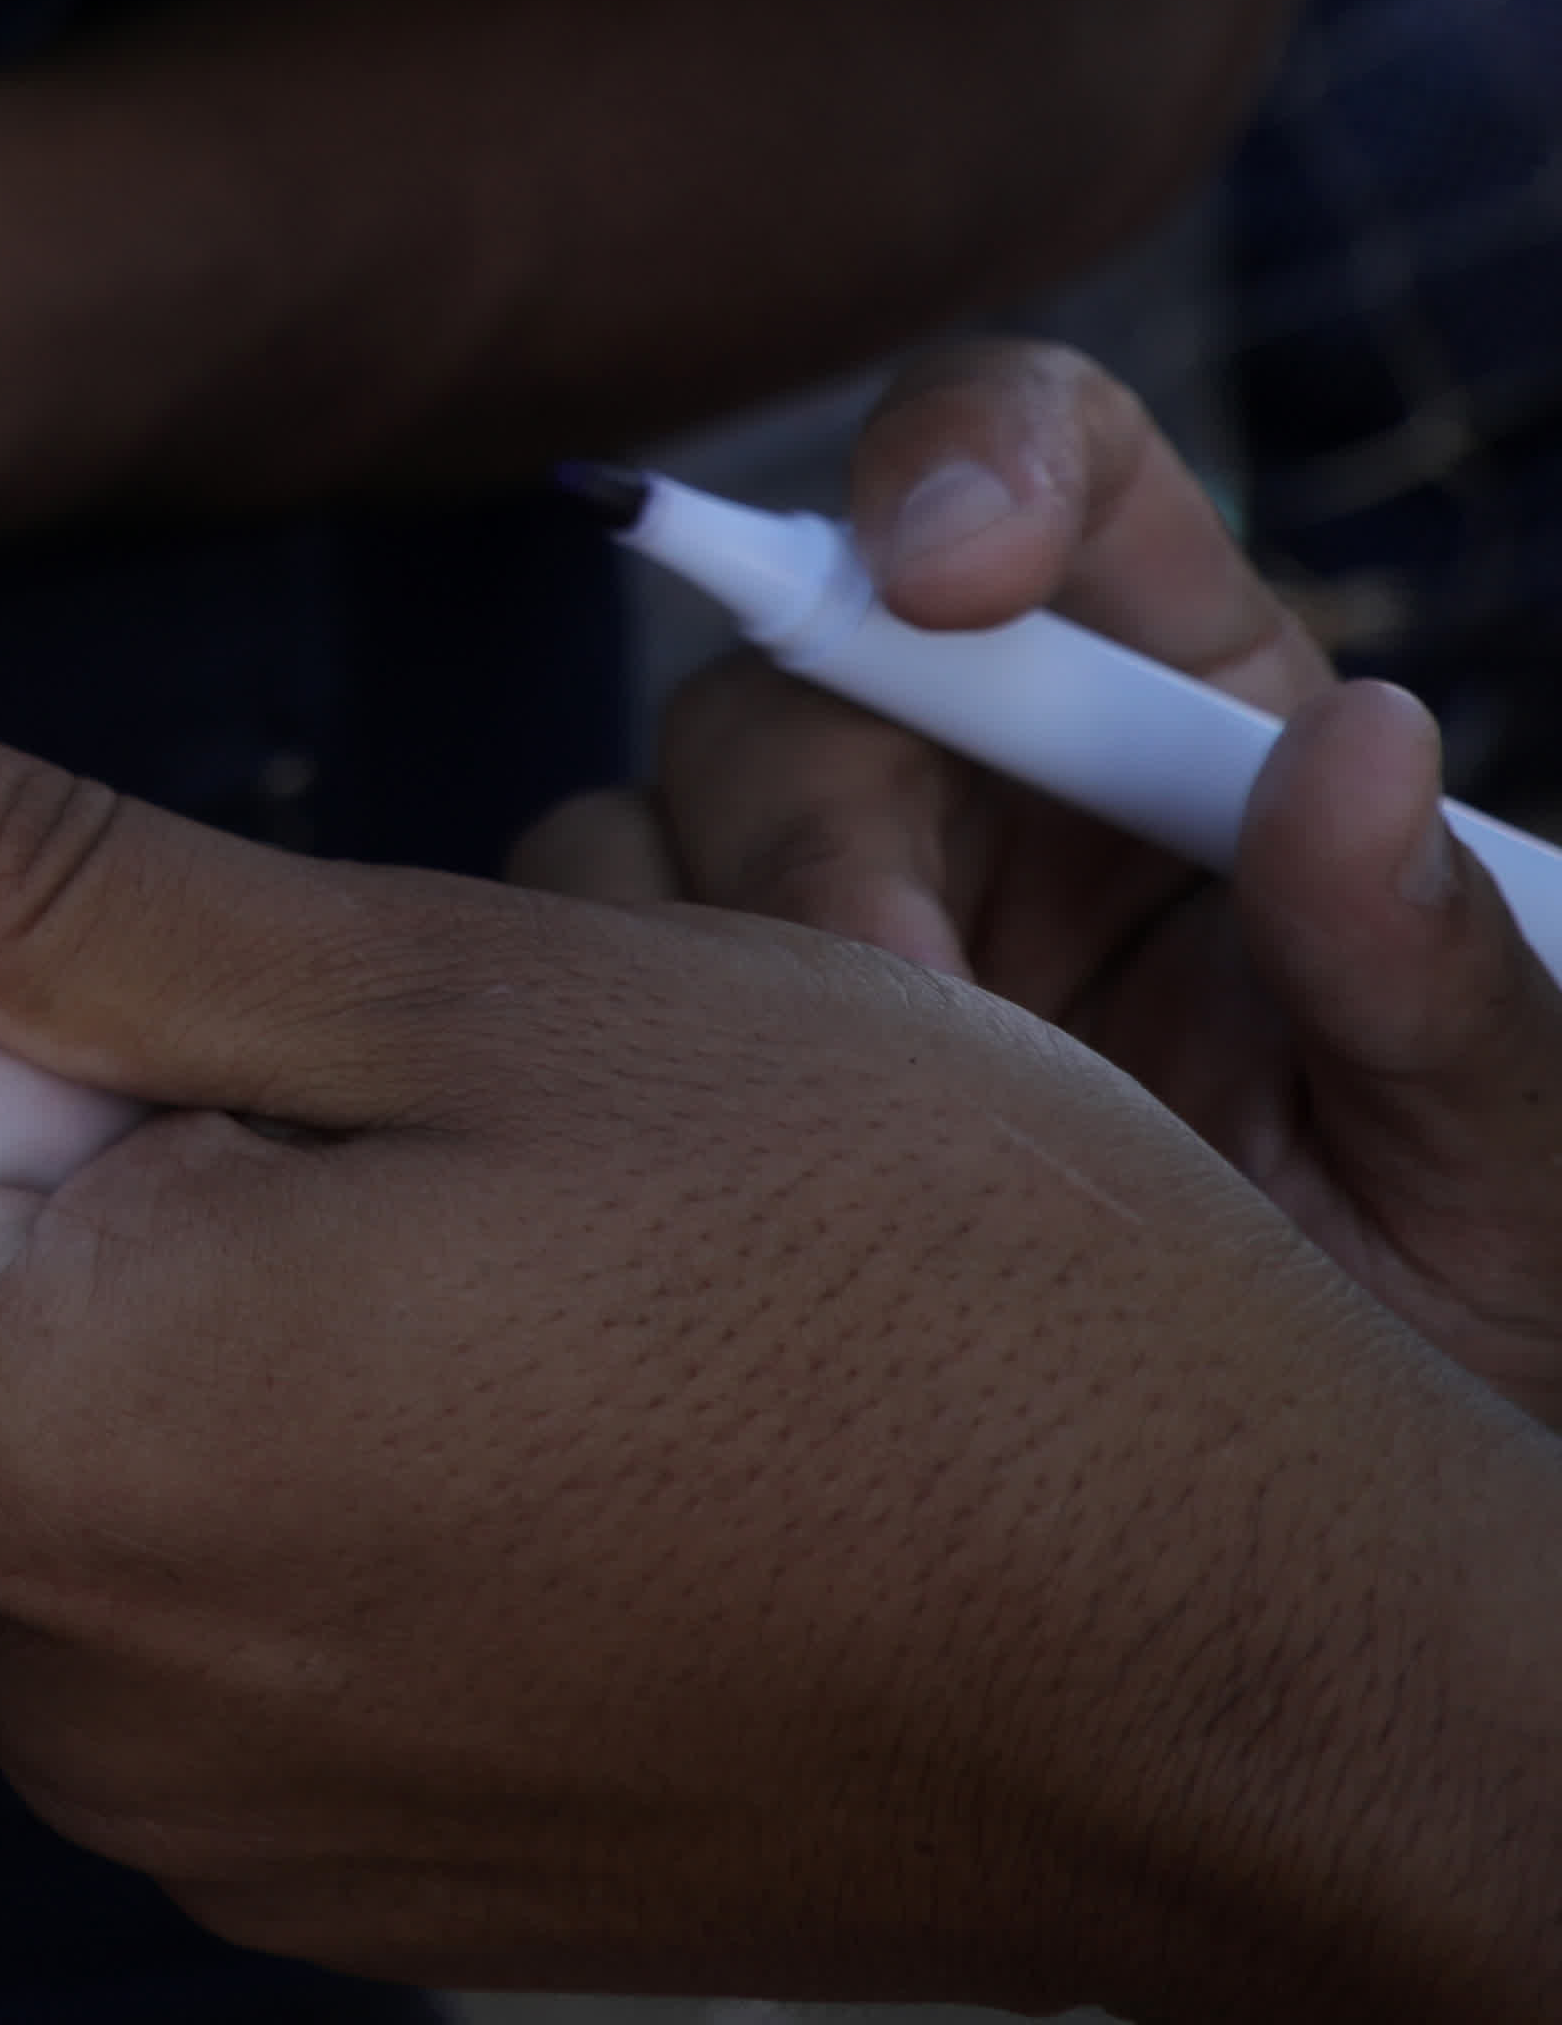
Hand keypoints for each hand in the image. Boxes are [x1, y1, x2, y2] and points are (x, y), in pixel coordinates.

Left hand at [0, 625, 1561, 2024]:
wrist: (1261, 1671)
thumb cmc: (911, 1280)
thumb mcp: (467, 987)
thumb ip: (37, 884)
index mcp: (45, 1461)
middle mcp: (73, 1697)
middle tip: (305, 1090)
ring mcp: (217, 1825)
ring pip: (21, 1507)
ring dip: (146, 1342)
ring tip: (455, 1239)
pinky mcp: (355, 1882)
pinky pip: (188, 1639)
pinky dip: (275, 1498)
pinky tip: (520, 1400)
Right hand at [512, 337, 1561, 1427]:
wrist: (1304, 1569)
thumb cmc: (1460, 1326)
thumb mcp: (1514, 1161)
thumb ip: (1441, 971)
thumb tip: (1363, 740)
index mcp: (1180, 703)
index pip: (1042, 455)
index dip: (966, 455)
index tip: (953, 576)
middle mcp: (974, 769)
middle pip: (795, 661)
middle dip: (818, 828)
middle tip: (908, 1018)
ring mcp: (814, 913)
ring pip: (636, 825)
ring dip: (706, 971)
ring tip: (848, 1173)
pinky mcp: (689, 1066)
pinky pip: (558, 1003)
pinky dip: (601, 1076)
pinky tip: (730, 1216)